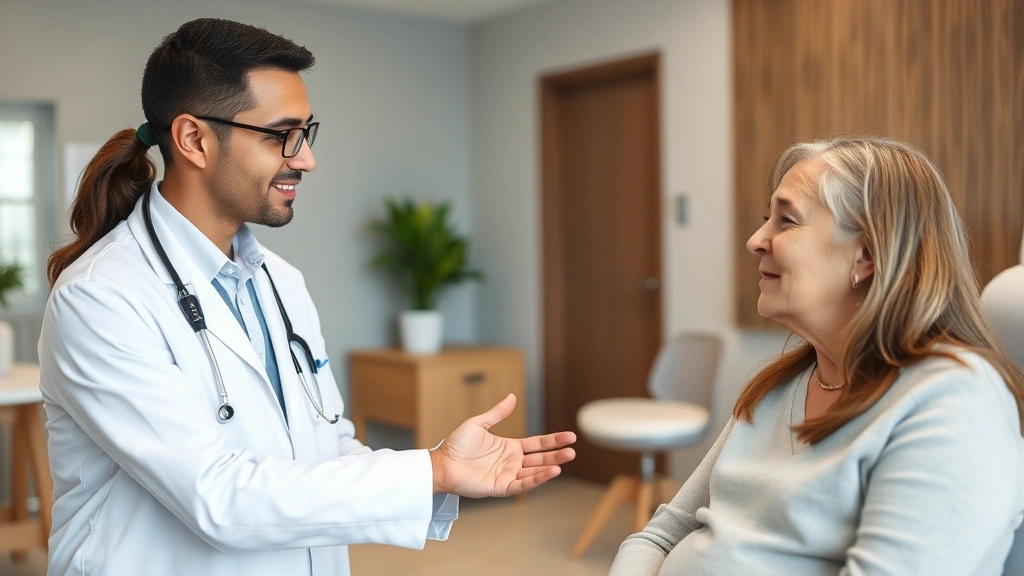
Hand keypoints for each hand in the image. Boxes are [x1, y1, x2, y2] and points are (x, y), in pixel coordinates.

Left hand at [429, 393, 575, 497]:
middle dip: (557, 454)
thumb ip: (497, 413)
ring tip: (566, 459)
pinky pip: (523, 484)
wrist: (442, 463)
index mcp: (509, 447)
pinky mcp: (502, 487)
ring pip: (534, 472)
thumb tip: (512, 397)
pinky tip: (550, 472)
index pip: (536, 444)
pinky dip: (537, 479)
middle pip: (540, 458)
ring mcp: (508, 475)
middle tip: (573, 450)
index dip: (553, 440)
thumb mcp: (479, 424)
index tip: (569, 436)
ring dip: (551, 466)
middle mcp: (512, 462)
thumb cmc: (456, 445)